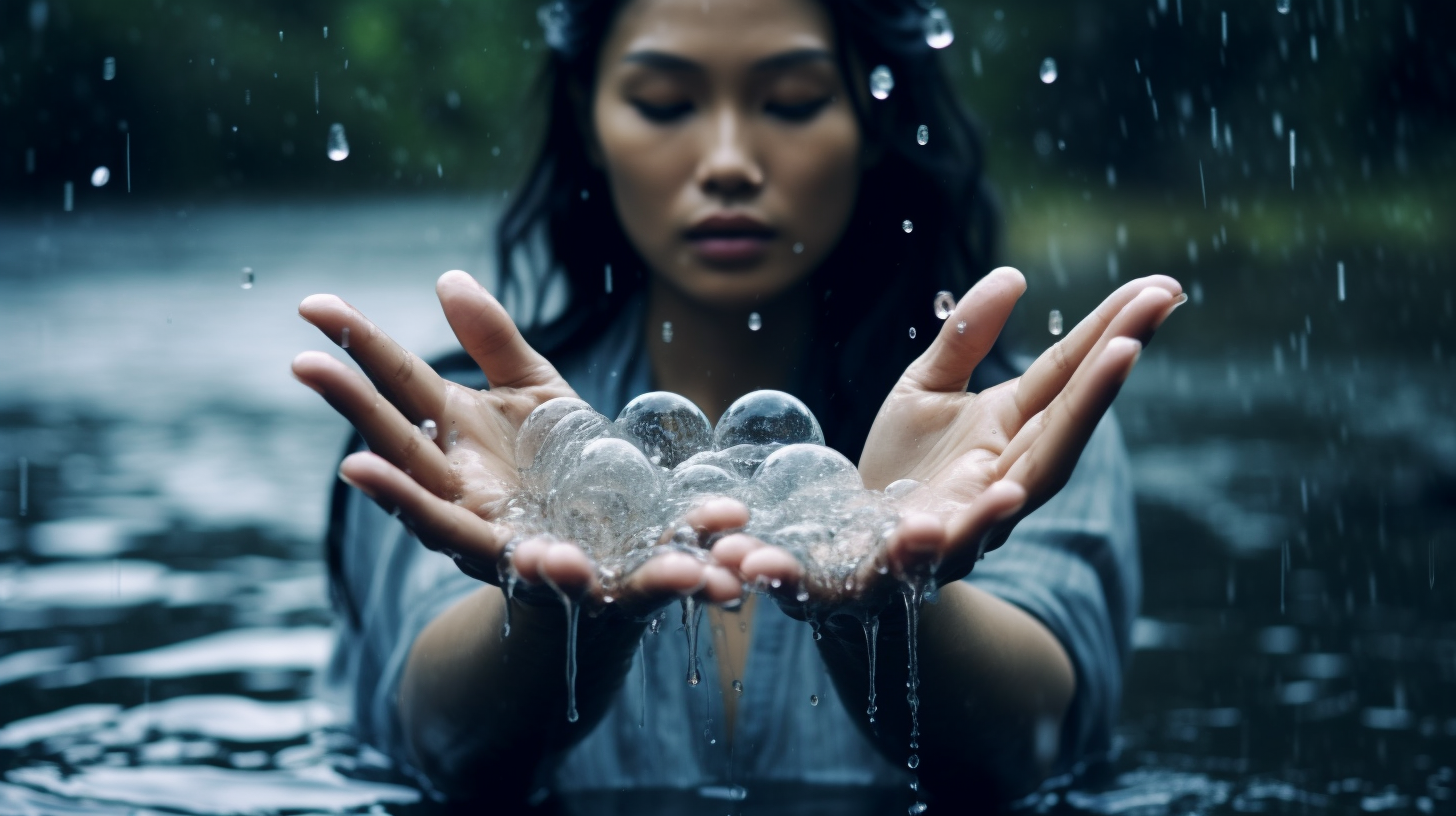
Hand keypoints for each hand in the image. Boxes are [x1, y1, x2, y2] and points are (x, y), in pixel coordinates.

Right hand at [291, 270, 742, 615]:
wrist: (607, 545)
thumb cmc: (561, 464)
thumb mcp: (535, 391)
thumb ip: (493, 340)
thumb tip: (446, 277)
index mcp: (454, 431)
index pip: (397, 381)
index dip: (359, 343)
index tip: (311, 303)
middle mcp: (453, 483)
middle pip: (394, 443)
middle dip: (352, 407)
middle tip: (304, 364)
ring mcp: (481, 529)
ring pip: (430, 517)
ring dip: (393, 496)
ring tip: (355, 469)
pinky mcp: (525, 569)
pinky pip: (519, 569)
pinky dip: (521, 562)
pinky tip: (538, 555)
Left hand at [715, 269, 1181, 607]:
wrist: (849, 541)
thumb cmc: (900, 465)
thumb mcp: (925, 388)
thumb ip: (965, 337)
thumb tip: (1016, 275)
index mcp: (1009, 428)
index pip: (1067, 374)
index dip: (1111, 332)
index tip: (1163, 289)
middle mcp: (1008, 475)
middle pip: (1066, 424)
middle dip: (1105, 376)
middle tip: (1145, 323)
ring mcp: (975, 517)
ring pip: (1031, 482)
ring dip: (1071, 431)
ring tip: (1113, 367)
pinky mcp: (927, 554)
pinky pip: (952, 542)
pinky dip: (978, 521)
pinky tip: (1003, 493)